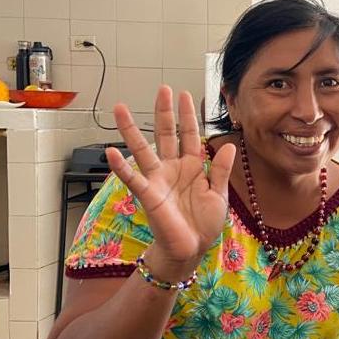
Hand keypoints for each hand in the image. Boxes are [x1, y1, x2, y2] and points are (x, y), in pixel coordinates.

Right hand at [105, 86, 235, 279]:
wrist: (191, 248)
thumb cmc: (204, 223)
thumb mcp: (219, 194)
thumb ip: (221, 170)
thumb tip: (228, 145)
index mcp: (193, 166)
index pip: (190, 135)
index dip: (188, 116)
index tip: (185, 95)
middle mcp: (173, 168)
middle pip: (166, 135)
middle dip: (164, 112)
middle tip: (162, 89)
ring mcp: (158, 180)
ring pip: (142, 149)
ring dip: (131, 130)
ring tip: (120, 109)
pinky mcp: (148, 195)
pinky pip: (132, 178)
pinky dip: (120, 167)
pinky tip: (111, 152)